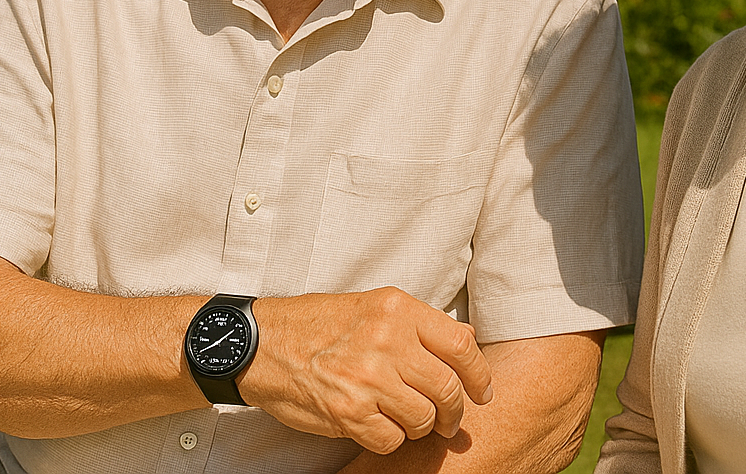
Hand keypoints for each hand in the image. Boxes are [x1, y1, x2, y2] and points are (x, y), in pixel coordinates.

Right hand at [237, 288, 492, 453]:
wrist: (263, 343)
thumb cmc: (321, 323)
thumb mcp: (374, 305)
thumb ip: (419, 324)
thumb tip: (468, 342)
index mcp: (398, 308)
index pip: (461, 344)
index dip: (479, 374)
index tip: (481, 391)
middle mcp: (387, 340)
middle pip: (447, 387)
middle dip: (453, 411)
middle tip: (448, 419)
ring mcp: (368, 377)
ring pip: (423, 418)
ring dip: (420, 425)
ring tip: (407, 418)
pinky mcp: (348, 412)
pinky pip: (392, 439)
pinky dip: (390, 438)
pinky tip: (378, 424)